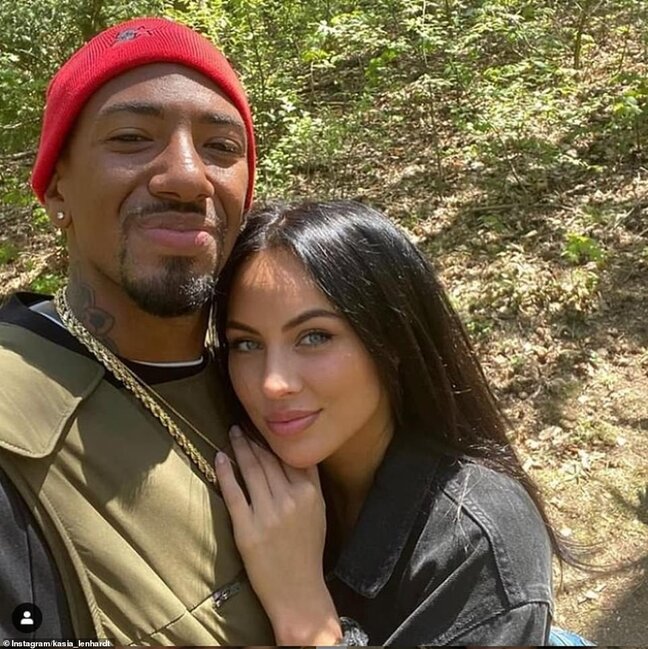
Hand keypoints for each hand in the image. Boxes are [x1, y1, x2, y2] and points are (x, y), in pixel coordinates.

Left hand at [215, 426, 341, 644]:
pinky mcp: (248, 529)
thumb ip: (310, 482)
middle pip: (268, 460)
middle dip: (254, 439)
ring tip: (233, 434)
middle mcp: (290, 499)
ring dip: (240, 448)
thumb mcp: (318, 512)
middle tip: (243, 424)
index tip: (264, 424)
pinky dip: (227, 473)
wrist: (298, 591)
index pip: (288, 456)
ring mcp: (268, 514)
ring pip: (252, 471)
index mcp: (309, 493)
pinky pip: (234, 493)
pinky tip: (221, 458)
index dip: (274, 438)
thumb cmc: (308, 551)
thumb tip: (296, 454)